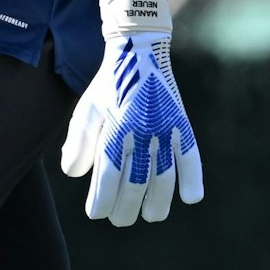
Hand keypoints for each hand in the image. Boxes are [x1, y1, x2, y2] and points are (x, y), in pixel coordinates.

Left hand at [61, 0, 204, 225]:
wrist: (139, 51)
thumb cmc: (108, 86)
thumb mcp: (85, 111)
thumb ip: (77, 144)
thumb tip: (77, 175)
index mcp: (114, 131)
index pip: (108, 181)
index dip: (101, 204)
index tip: (96, 212)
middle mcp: (141, 134)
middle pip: (136, 186)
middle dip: (126, 210)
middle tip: (120, 218)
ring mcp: (164, 130)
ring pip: (164, 178)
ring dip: (158, 203)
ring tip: (152, 215)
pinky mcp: (181, 125)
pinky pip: (190, 156)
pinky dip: (193, 178)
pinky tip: (191, 198)